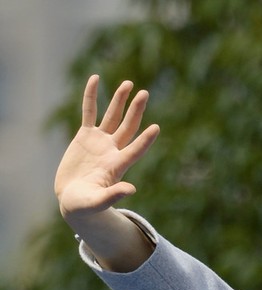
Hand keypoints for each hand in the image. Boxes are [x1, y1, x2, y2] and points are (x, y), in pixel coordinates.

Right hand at [55, 74, 159, 224]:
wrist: (72, 201)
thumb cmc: (85, 207)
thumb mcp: (98, 202)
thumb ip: (113, 195)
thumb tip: (132, 189)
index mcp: (116, 167)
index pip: (134, 150)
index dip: (145, 140)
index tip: (156, 128)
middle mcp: (112, 151)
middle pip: (127, 127)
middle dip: (135, 110)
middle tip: (145, 93)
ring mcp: (99, 142)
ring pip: (112, 116)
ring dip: (119, 100)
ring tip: (129, 83)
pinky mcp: (85, 137)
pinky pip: (89, 112)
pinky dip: (91, 96)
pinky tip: (95, 78)